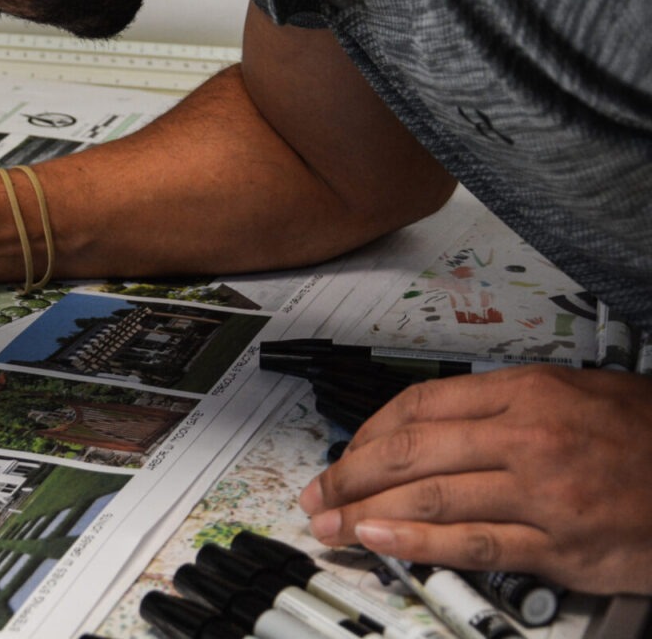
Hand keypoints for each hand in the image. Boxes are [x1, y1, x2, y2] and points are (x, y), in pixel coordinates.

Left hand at [299, 363, 651, 591]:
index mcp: (525, 392)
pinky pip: (473, 543)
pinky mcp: (561, 545)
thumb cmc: (648, 436)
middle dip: (350, 472)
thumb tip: (437, 426)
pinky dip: (417, 540)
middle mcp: (527, 437)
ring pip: (430, 495)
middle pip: (411, 450)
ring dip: (367, 509)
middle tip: (318, 491)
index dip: (369, 432)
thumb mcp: (575, 393)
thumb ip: (507, 406)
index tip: (345, 452)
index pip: (420, 406)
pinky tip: (379, 538)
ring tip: (331, 522)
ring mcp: (542, 493)